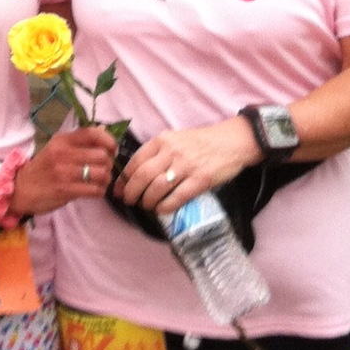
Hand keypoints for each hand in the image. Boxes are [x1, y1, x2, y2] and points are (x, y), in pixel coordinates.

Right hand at [9, 127, 119, 217]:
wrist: (21, 189)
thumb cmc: (43, 169)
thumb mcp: (57, 148)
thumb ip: (80, 142)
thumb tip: (106, 132)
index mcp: (62, 140)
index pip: (93, 133)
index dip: (109, 141)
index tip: (112, 150)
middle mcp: (63, 153)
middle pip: (102, 155)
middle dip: (108, 164)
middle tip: (103, 169)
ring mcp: (64, 172)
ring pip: (101, 173)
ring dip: (106, 179)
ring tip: (99, 181)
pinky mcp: (66, 190)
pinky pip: (95, 190)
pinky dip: (99, 191)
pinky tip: (94, 191)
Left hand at [118, 120, 260, 214]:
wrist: (231, 142)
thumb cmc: (200, 142)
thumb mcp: (175, 139)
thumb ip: (157, 153)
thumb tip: (136, 174)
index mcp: (162, 140)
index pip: (135, 160)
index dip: (124, 178)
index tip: (118, 190)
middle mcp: (171, 151)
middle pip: (142, 176)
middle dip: (131, 192)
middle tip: (130, 201)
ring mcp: (186, 166)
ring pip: (157, 187)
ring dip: (147, 200)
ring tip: (146, 205)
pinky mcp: (200, 180)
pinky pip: (177, 197)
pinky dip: (165, 206)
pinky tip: (161, 210)